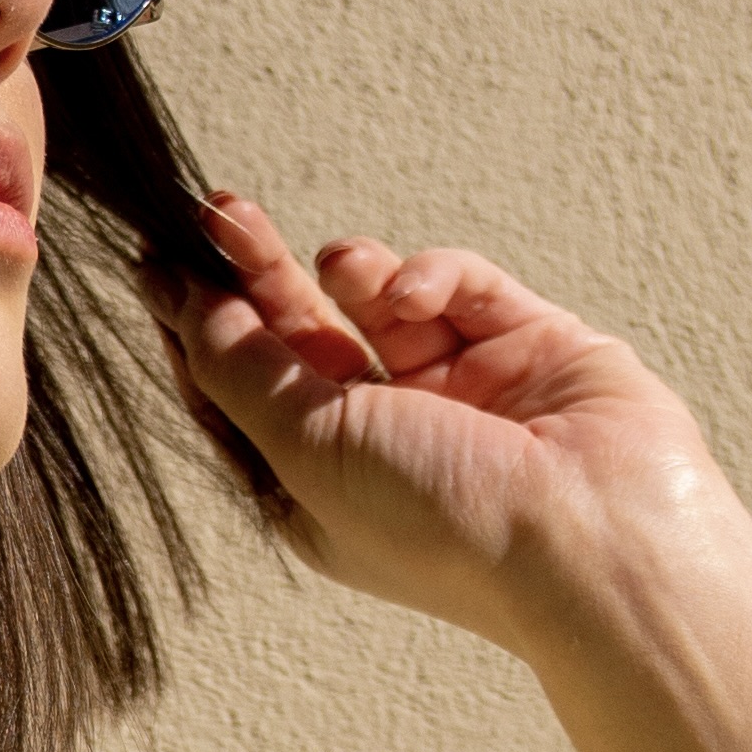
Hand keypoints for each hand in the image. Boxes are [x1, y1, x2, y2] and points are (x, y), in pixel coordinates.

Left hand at [154, 192, 751, 662]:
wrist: (593, 537)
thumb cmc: (444, 525)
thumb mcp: (306, 449)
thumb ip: (241, 374)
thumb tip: (188, 309)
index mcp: (319, 487)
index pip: (241, 395)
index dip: (198, 331)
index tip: (158, 266)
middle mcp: (383, 440)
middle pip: (300, 339)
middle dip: (257, 276)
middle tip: (216, 214)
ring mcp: (457, 391)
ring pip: (379, 304)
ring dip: (350, 270)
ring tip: (334, 259)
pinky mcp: (525, 346)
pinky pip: (461, 288)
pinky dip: (430, 278)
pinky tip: (413, 296)